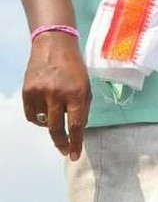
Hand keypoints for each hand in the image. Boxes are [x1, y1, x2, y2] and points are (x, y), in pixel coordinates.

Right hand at [22, 33, 91, 159]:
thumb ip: (82, 107)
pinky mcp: (27, 91)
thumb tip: (77, 129)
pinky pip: (31, 115)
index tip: (74, 155)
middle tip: (64, 150)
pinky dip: (38, 118)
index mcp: (76, 93)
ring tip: (55, 112)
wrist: (54, 45)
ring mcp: (40, 93)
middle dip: (61, 143)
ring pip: (42, 122)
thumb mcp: (86, 85)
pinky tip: (44, 110)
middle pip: (56, 128)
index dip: (75, 142)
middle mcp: (57, 94)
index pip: (76, 124)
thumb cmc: (74, 68)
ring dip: (50, 124)